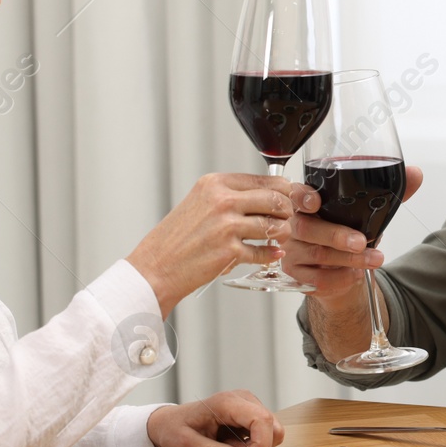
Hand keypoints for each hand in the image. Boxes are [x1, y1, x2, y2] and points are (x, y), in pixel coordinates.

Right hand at [127, 173, 295, 315]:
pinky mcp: (229, 251)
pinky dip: (270, 255)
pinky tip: (269, 254)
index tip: (289, 199)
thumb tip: (267, 195)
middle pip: (275, 199)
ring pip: (274, 225)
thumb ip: (231, 197)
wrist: (156, 266)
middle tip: (286, 219)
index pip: (264, 179)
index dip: (284, 191)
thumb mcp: (201, 204)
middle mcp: (221, 201)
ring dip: (282, 234)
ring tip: (278, 238)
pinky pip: (264, 251)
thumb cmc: (177, 238)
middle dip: (287, 211)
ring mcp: (226, 226)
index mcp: (215, 184)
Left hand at [145, 390, 285, 446]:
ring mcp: (249, 408)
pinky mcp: (250, 418)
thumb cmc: (174, 429)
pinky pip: (264, 436)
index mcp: (227, 402)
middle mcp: (243, 400)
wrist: (170, 423)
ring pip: (272, 433)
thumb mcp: (184, 442)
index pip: (261, 419)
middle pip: (272, 427)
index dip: (261, 444)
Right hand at [282, 165, 424, 300]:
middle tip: (361, 242)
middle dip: (337, 235)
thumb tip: (415, 174)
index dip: (303, 197)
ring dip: (349, 259)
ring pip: (316, 254)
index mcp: (308, 203)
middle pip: (307, 228)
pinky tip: (355, 275)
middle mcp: (296, 226)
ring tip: (374, 259)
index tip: (315, 202)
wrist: (341, 272)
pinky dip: (340, 278)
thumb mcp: (368, 214)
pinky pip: (316, 279)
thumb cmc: (349, 234)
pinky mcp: (297, 275)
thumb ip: (389, 194)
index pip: (296, 195)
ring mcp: (293, 251)